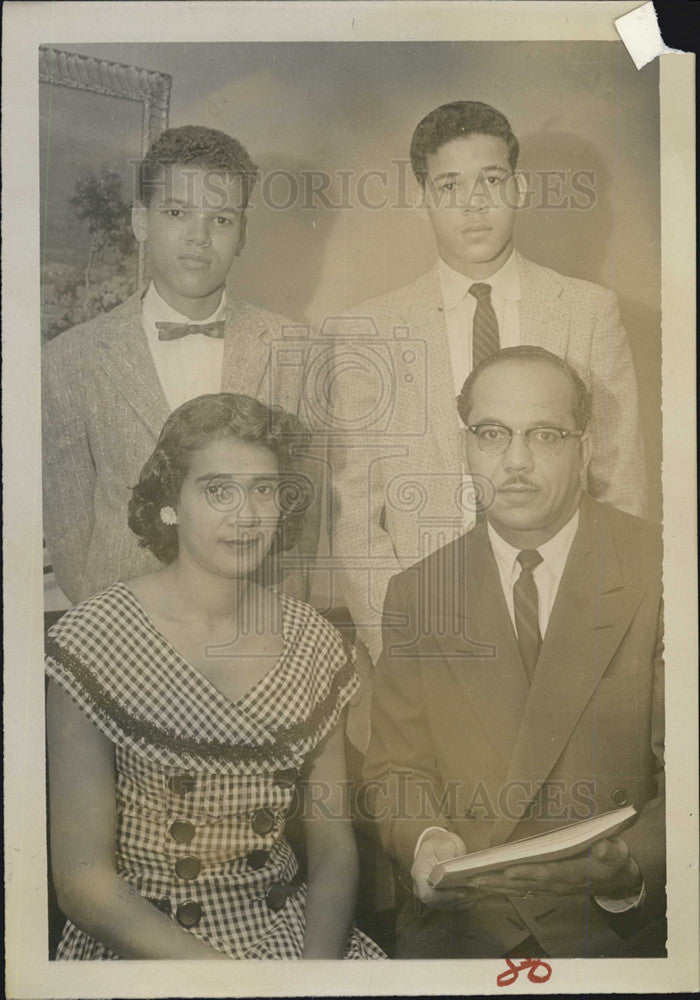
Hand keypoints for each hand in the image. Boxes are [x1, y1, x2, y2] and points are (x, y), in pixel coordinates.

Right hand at [411, 829, 472, 909]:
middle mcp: (420, 886)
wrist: (436, 843)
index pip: (427, 894)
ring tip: (475, 896)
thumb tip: (454, 869)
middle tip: (473, 894)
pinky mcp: (436, 895)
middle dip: (456, 900)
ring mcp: (428, 892)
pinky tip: (472, 899)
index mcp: (419, 872)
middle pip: (436, 903)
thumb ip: (448, 857)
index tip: (462, 892)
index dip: (445, 897)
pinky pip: (447, 905)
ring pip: (443, 906)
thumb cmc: (440, 843)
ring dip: (460, 903)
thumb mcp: (445, 844)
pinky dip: (460, 904)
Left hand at [467, 837, 642, 898]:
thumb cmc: (615, 861)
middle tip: (475, 878)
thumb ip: (612, 851)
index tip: (509, 870)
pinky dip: (503, 885)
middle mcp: (559, 884)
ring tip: (473, 881)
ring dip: (496, 885)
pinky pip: (521, 887)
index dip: (528, 873)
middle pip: (526, 884)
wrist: (617, 880)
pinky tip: (488, 882)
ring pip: (520, 888)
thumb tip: (603, 847)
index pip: (548, 874)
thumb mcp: (619, 853)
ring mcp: (551, 887)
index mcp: (574, 874)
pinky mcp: (547, 886)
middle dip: (500, 881)